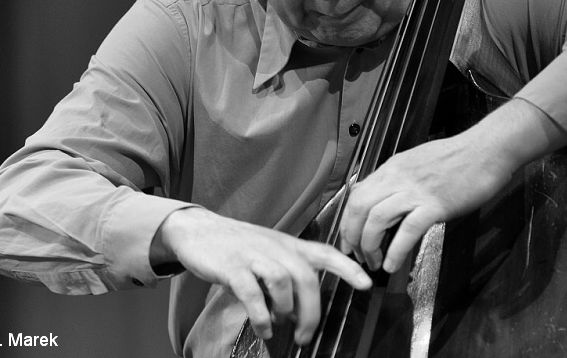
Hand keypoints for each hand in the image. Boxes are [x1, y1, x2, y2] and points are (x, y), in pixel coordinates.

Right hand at [151, 208, 371, 344]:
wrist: (199, 230)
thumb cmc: (238, 246)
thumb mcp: (269, 254)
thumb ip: (286, 277)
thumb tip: (298, 313)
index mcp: (289, 245)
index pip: (325, 253)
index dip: (348, 267)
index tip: (366, 284)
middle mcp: (276, 247)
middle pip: (306, 278)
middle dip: (310, 312)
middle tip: (305, 336)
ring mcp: (254, 255)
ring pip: (283, 282)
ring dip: (285, 311)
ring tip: (278, 325)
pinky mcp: (232, 266)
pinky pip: (252, 293)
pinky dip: (261, 315)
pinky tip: (263, 328)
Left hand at [338, 129, 513, 273]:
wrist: (487, 149)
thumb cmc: (460, 157)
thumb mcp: (419, 163)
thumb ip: (401, 180)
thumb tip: (389, 200)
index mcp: (393, 168)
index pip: (357, 194)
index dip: (348, 220)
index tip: (350, 238)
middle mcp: (398, 177)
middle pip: (359, 207)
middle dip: (352, 236)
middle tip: (357, 255)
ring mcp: (416, 191)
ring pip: (376, 219)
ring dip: (370, 246)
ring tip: (375, 263)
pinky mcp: (435, 204)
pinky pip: (408, 230)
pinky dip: (396, 251)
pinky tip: (393, 265)